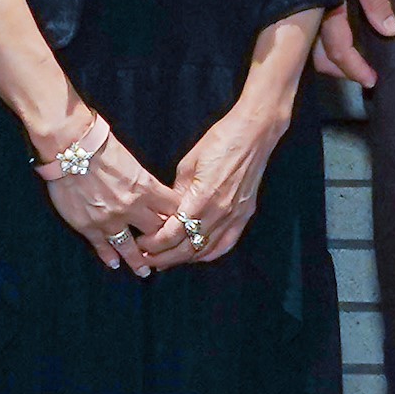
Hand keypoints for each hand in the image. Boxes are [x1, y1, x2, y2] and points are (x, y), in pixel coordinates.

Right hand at [31, 115, 183, 275]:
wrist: (70, 149)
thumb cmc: (101, 148)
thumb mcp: (132, 162)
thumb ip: (144, 182)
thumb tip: (154, 193)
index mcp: (146, 188)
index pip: (172, 210)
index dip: (181, 220)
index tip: (185, 228)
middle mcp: (131, 208)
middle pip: (156, 232)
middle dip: (164, 243)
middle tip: (169, 253)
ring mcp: (110, 220)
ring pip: (130, 247)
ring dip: (139, 261)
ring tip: (145, 271)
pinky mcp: (89, 226)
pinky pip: (103, 246)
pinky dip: (109, 256)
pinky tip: (115, 263)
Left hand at [148, 104, 286, 269]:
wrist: (254, 134)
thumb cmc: (218, 142)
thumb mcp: (187, 166)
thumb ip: (176, 194)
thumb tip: (166, 213)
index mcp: (201, 199)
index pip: (172, 234)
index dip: (154, 244)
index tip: (140, 243)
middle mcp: (219, 213)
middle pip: (187, 248)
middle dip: (163, 257)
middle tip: (147, 259)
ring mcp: (234, 217)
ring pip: (205, 251)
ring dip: (183, 259)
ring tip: (166, 260)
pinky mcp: (244, 216)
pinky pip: (225, 245)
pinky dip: (208, 254)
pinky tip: (195, 256)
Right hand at [309, 0, 394, 89]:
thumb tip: (388, 31)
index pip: (336, 46)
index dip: (353, 67)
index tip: (371, 81)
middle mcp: (304, 7)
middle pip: (317, 54)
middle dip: (339, 69)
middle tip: (363, 76)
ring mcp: (298, 4)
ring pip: (309, 46)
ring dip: (330, 58)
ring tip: (353, 63)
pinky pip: (308, 29)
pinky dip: (323, 41)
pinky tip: (339, 40)